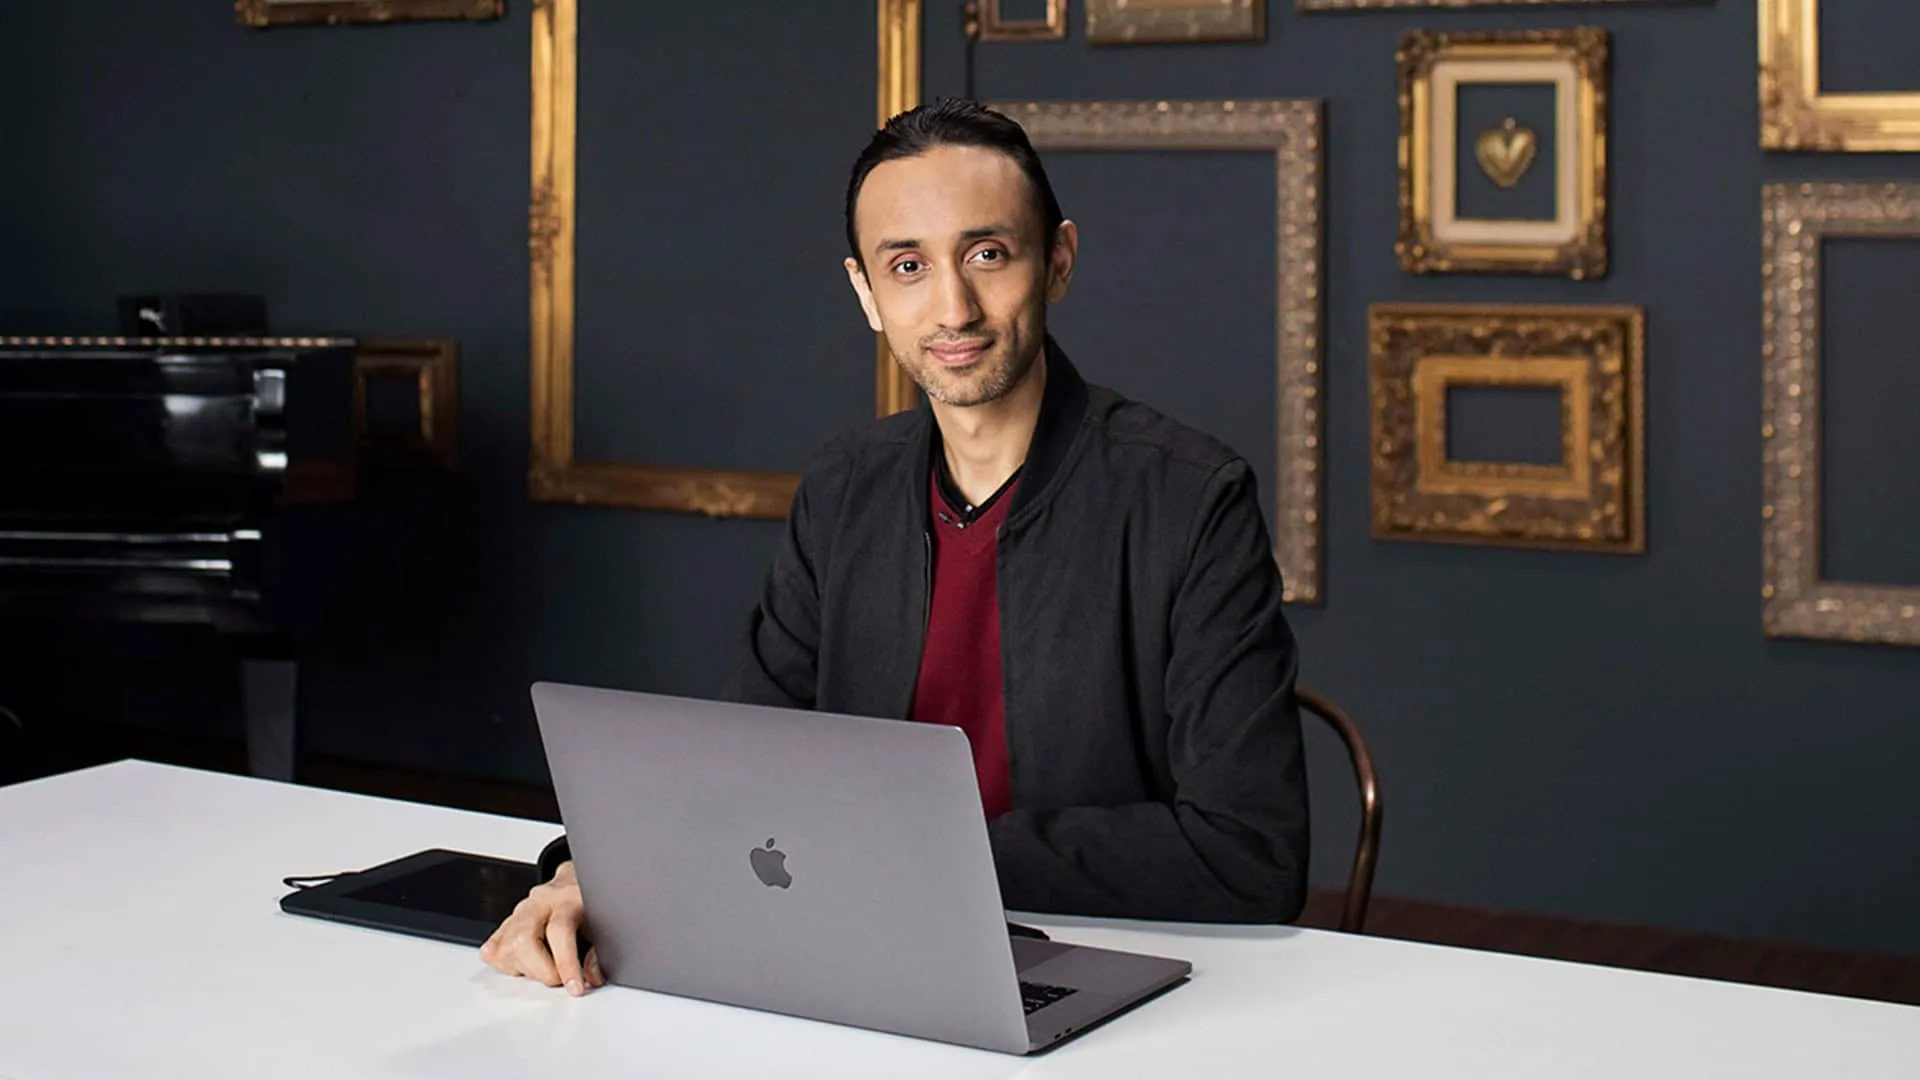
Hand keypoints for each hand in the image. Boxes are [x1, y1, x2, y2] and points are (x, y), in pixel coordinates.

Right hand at [479, 860, 605, 995]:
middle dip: (542, 970)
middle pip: (523, 939)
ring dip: (527, 969)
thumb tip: (592, 977)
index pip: (559, 931)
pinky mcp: (506, 924)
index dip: (566, 964)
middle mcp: (538, 903)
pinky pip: (494, 949)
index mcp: (567, 898)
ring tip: (547, 968)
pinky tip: (528, 962)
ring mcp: (519, 912)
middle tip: (559, 979)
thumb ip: (599, 951)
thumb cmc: (590, 903)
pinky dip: (509, 964)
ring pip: (505, 947)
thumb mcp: (605, 922)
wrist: (575, 882)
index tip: (575, 988)